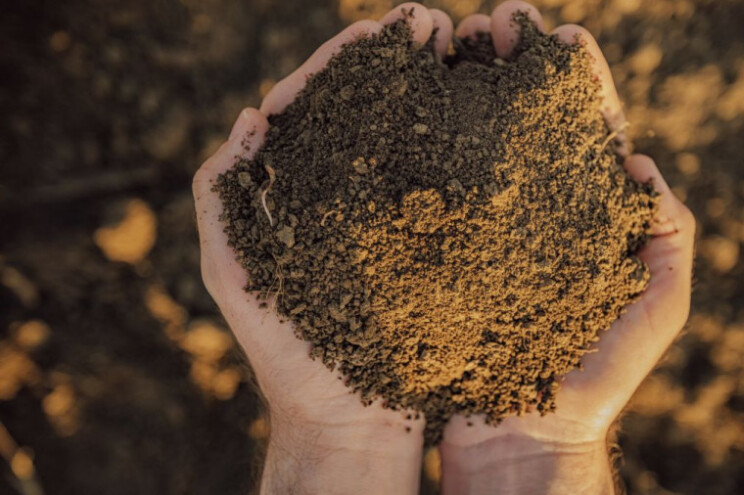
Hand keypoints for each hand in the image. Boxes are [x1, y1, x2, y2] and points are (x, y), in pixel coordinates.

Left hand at [192, 4, 453, 493]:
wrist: (350, 421)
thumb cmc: (286, 354)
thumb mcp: (234, 272)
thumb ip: (221, 198)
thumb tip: (251, 116)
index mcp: (298, 191)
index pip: (316, 107)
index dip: (343, 63)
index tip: (378, 30)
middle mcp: (348, 195)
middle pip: (370, 109)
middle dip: (397, 62)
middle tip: (433, 24)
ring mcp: (393, 217)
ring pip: (413, 136)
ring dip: (434, 88)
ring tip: (464, 49)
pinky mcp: (430, 244)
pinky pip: (445, 183)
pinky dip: (461, 143)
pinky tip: (482, 113)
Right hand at [439, 2, 695, 494]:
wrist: (522, 435)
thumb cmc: (593, 379)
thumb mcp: (656, 309)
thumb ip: (671, 241)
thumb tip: (643, 167)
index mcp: (582, 216)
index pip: (584, 132)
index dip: (576, 83)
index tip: (562, 38)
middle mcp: (528, 212)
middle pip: (521, 122)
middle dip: (511, 67)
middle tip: (494, 22)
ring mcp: (480, 228)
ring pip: (471, 141)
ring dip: (464, 88)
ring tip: (448, 42)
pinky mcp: (439, 251)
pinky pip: (428, 188)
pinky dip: (421, 143)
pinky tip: (408, 107)